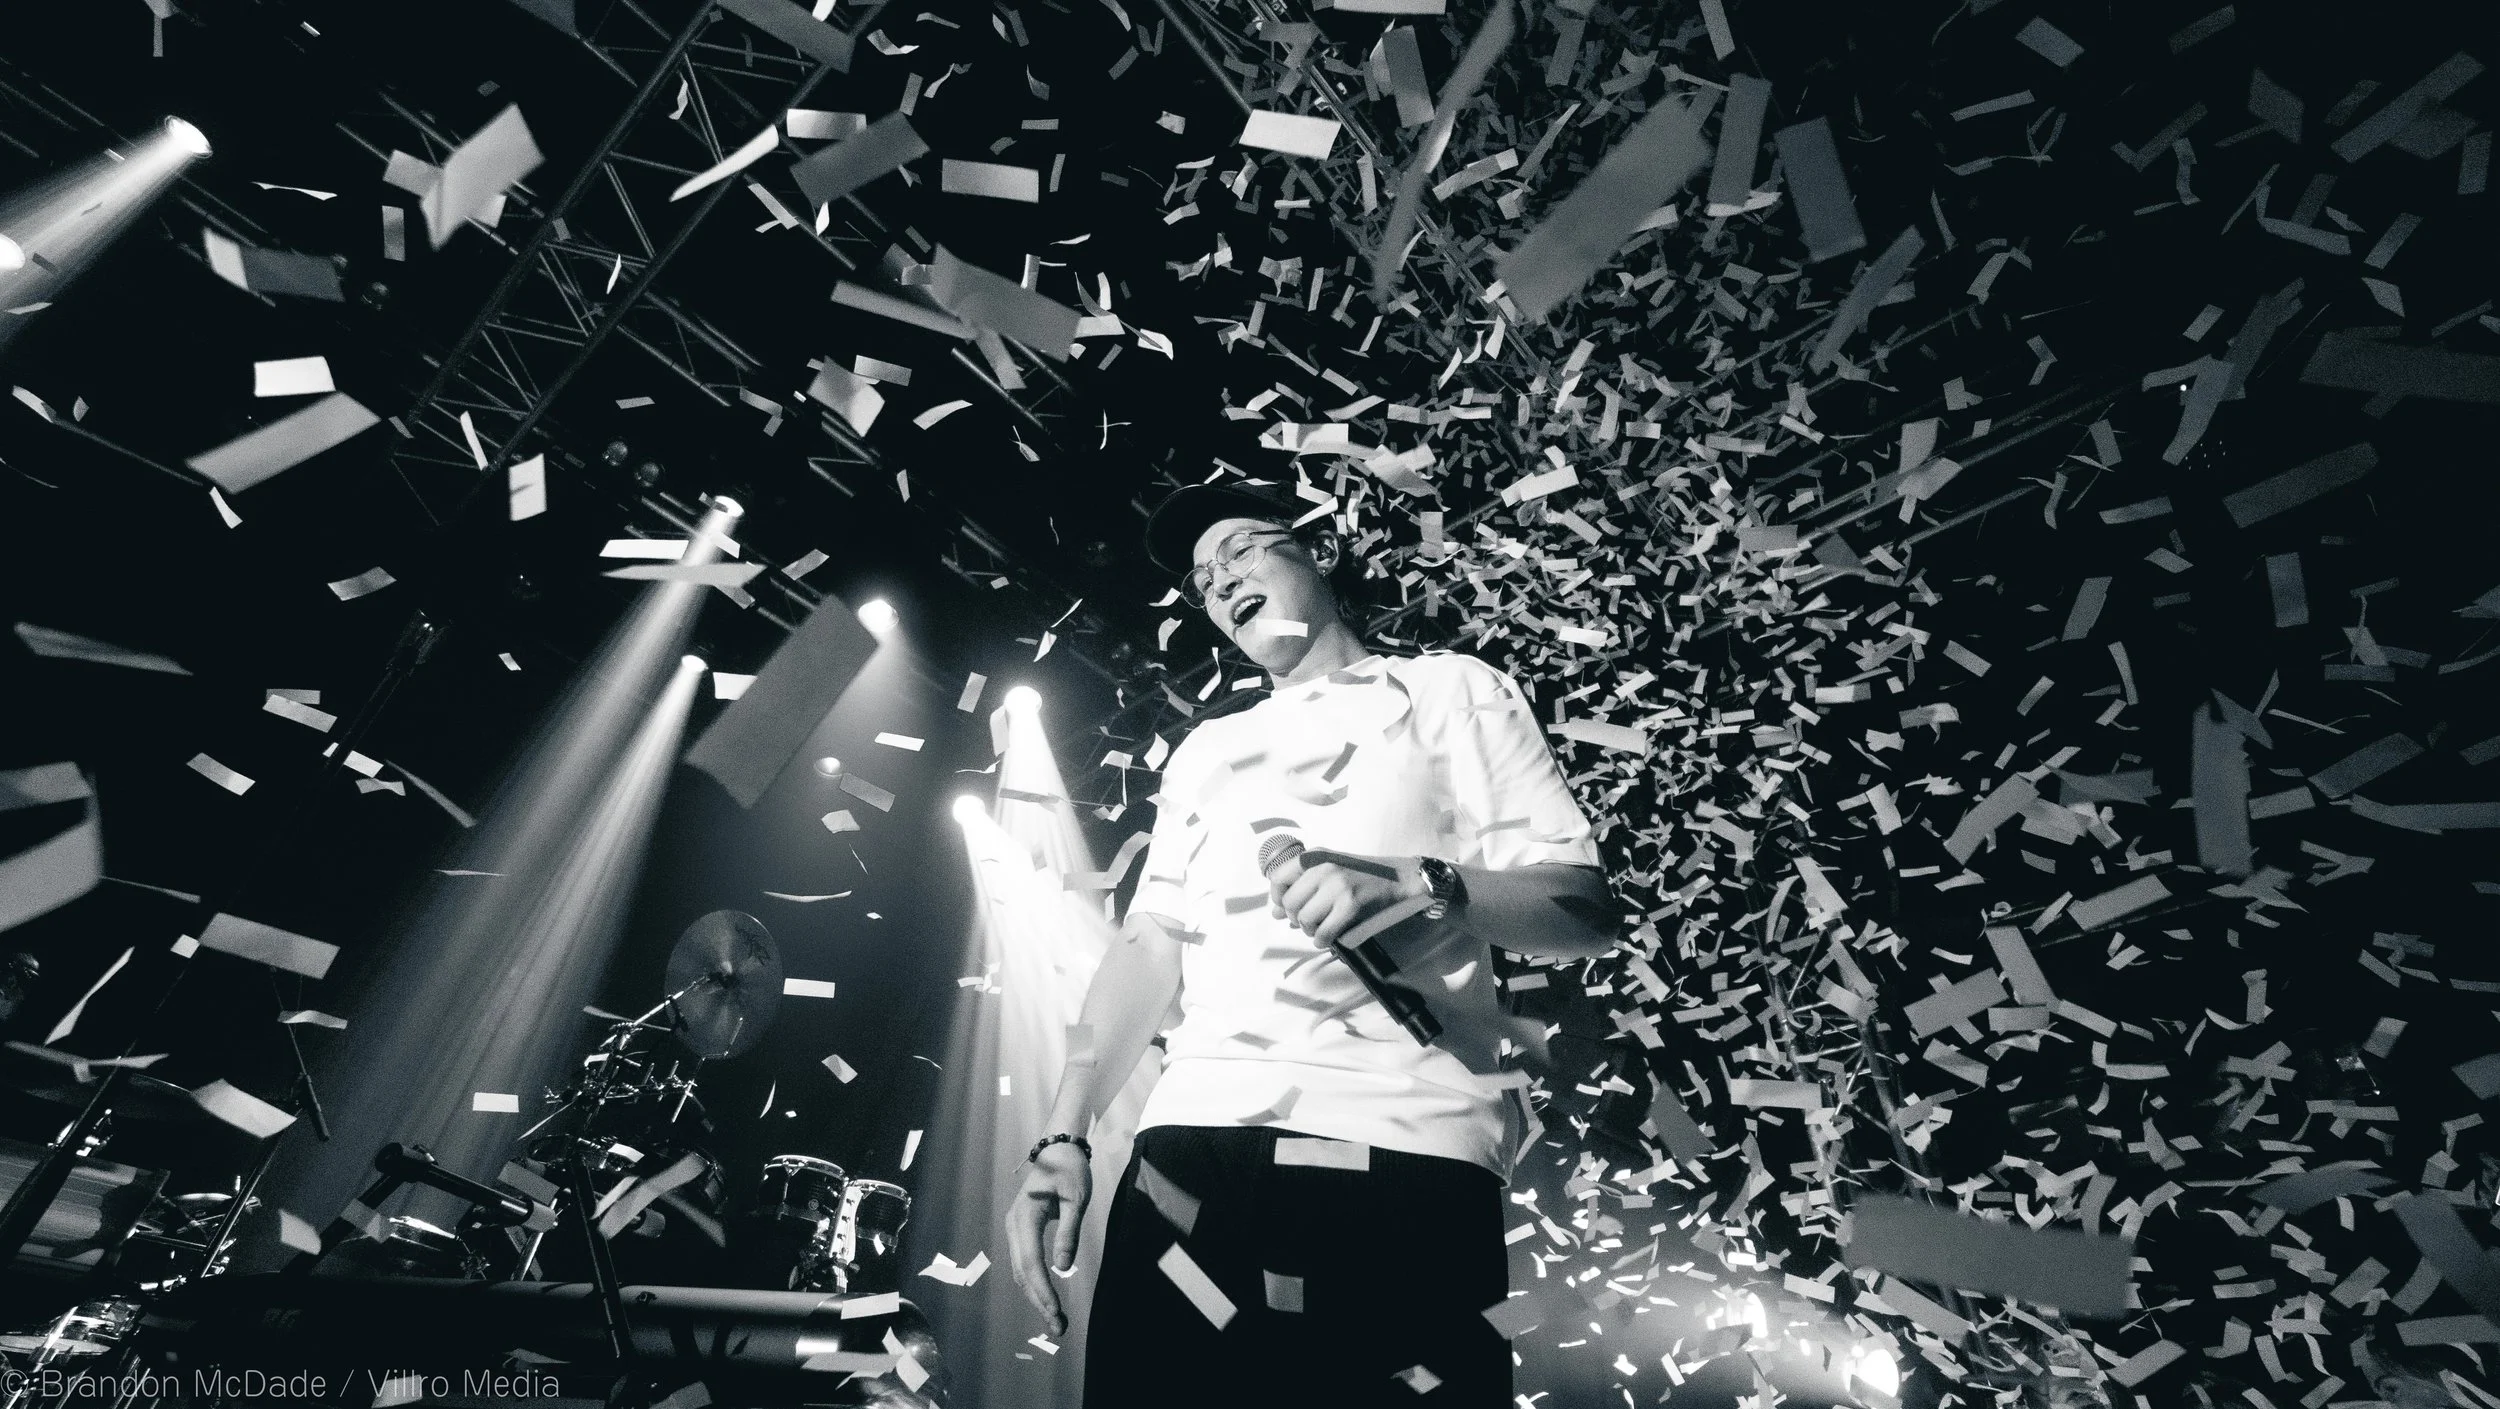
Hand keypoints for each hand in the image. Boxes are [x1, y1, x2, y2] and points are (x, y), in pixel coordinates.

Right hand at [1005, 1142, 1090, 1335]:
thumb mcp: (1077, 1199)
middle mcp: (1014, 1225)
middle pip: (1023, 1271)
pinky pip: (1025, 1262)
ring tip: (1055, 1320)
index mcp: (1025, 1216)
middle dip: (1039, 1300)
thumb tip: (1063, 1268)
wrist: (1058, 1148)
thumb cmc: (1070, 1169)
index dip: (1042, 1289)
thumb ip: (1069, 1232)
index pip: (1031, 1261)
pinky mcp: (1021, 1231)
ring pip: (1021, 1270)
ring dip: (1036, 1295)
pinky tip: (1046, 1298)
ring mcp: (1014, 1228)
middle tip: (1058, 1327)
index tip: (1055, 1312)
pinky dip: (1034, 1283)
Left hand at [1269, 849, 1420, 947]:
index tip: (1287, 907)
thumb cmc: (1361, 876)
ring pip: (1304, 919)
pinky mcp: (1351, 905)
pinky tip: (1328, 938)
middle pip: (1289, 903)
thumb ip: (1302, 887)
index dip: (1277, 898)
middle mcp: (1323, 868)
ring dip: (1309, 930)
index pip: (1277, 878)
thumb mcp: (1329, 870)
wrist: (1398, 878)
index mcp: (1315, 856)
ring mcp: (1337, 886)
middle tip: (1309, 922)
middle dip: (1295, 918)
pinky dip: (1322, 940)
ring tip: (1321, 928)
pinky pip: (1323, 932)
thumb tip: (1275, 913)